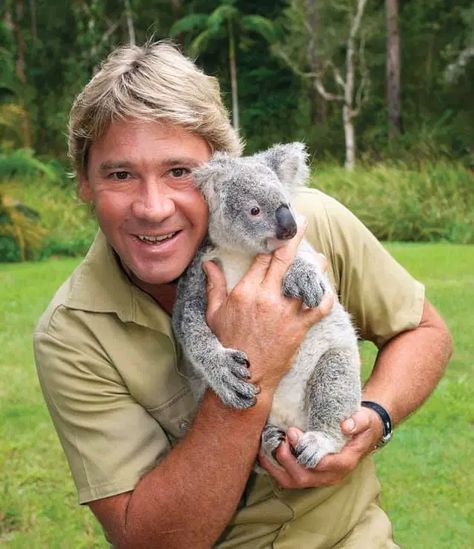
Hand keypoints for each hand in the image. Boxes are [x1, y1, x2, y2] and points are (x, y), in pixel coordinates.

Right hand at [203, 222, 333, 392]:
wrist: (247, 376)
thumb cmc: (229, 344)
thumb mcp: (214, 314)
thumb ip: (214, 286)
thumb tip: (208, 263)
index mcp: (246, 291)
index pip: (262, 258)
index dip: (270, 242)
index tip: (277, 230)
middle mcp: (267, 297)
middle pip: (284, 259)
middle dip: (295, 237)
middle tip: (303, 221)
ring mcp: (286, 311)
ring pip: (306, 279)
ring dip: (315, 266)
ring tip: (320, 258)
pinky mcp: (300, 327)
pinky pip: (320, 307)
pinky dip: (325, 297)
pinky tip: (326, 290)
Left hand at [258, 407, 383, 487]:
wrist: (363, 432)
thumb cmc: (363, 424)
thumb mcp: (366, 418)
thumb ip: (359, 421)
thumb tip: (346, 425)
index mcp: (344, 462)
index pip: (322, 465)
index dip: (305, 451)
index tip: (293, 432)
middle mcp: (330, 475)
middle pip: (303, 477)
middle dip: (286, 459)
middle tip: (280, 437)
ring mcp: (319, 477)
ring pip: (292, 481)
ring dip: (276, 466)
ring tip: (267, 445)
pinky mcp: (310, 473)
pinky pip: (288, 477)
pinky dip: (274, 467)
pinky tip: (265, 450)